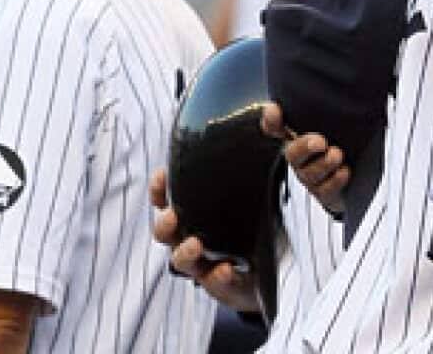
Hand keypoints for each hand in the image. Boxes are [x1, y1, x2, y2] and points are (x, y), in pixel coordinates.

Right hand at [148, 168, 258, 311]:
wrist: (272, 272)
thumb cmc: (254, 233)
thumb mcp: (252, 204)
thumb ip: (249, 183)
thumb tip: (255, 149)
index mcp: (194, 217)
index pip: (167, 201)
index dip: (160, 190)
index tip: (161, 176)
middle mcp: (191, 240)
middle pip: (164, 232)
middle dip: (164, 223)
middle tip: (173, 216)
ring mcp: (203, 264)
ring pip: (181, 260)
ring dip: (185, 251)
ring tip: (195, 244)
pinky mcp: (219, 284)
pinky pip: (215, 281)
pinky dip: (219, 275)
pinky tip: (225, 269)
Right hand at [260, 103, 348, 213]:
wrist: (354, 177)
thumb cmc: (341, 143)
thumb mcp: (335, 122)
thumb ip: (332, 106)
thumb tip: (347, 73)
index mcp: (297, 136)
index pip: (276, 128)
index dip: (272, 120)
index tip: (275, 109)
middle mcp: (300, 157)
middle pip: (292, 153)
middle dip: (304, 147)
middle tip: (320, 141)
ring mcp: (310, 176)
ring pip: (309, 173)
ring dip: (324, 164)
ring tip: (337, 155)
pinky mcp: (323, 192)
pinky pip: (324, 189)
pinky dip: (335, 180)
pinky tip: (344, 172)